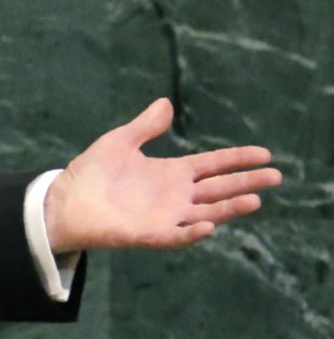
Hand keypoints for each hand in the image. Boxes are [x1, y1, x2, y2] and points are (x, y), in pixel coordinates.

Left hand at [44, 98, 280, 253]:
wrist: (63, 200)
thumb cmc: (91, 172)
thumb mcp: (120, 142)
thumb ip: (145, 126)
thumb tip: (166, 103)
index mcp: (172, 173)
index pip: (213, 165)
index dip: (237, 159)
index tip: (264, 154)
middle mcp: (175, 196)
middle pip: (218, 189)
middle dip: (246, 183)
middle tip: (275, 176)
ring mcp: (165, 216)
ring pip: (206, 213)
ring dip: (229, 209)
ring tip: (254, 200)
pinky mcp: (149, 234)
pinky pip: (176, 235)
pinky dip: (191, 232)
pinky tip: (208, 225)